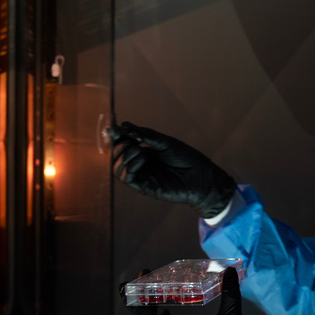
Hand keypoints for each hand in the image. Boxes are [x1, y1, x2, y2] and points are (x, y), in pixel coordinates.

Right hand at [109, 121, 235, 217]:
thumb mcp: (165, 142)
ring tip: (138, 148)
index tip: (112, 128)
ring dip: (123, 155)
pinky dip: (130, 165)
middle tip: (129, 138)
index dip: (115, 137)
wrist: (202, 177)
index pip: (122, 145)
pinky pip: (127, 178)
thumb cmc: (187, 159)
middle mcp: (140, 165)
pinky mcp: (145, 187)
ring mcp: (142, 176)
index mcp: (144, 153)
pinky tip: (142, 157)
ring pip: (117, 168)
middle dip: (118, 145)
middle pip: (116, 156)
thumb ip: (146, 135)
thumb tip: (126, 126)